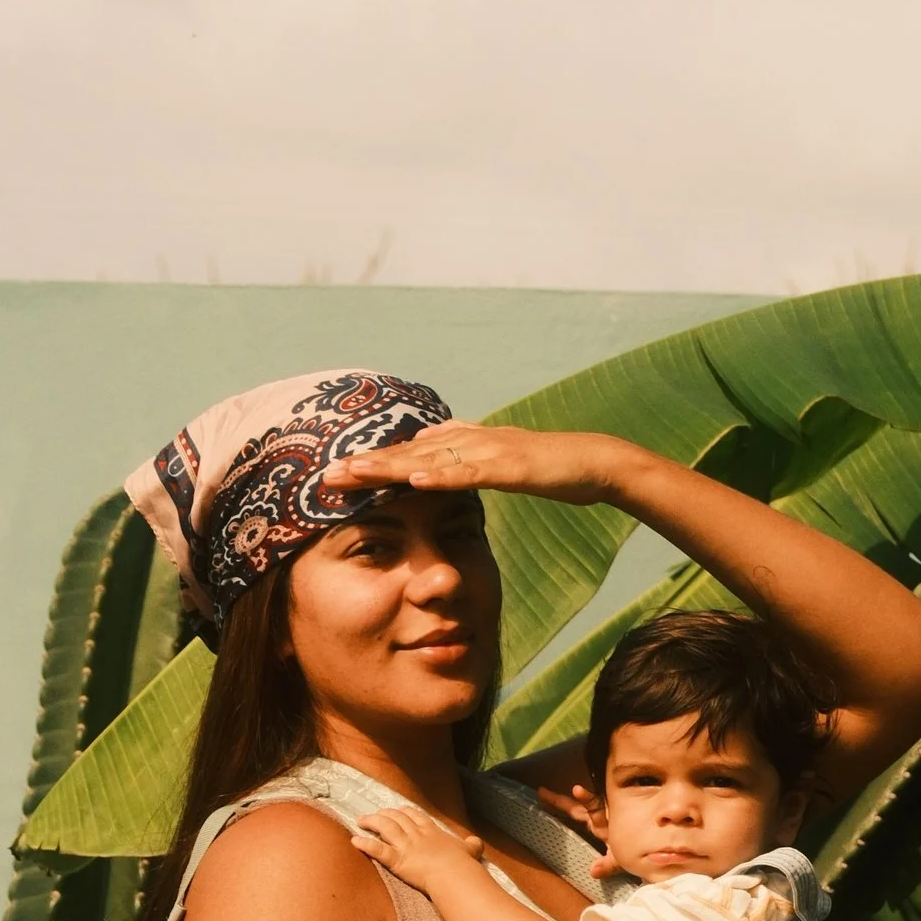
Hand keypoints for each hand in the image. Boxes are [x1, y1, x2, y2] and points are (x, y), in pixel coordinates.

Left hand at [341, 420, 642, 507]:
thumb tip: (433, 466)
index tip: (336, 477)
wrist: (594, 462)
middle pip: (409, 453)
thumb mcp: (498, 467)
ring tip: (355, 474)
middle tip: (326, 476)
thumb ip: (466, 464)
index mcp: (464, 443)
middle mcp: (470, 440)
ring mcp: (489, 450)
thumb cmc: (549, 468)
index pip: (409, 455)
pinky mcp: (509, 465)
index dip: (372, 465)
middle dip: (367, 465)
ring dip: (391, 467)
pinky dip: (440, 475)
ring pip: (430, 458)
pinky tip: (414, 480)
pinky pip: (469, 472)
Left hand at [348, 804, 485, 893]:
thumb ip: (472, 845)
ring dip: (371, 821)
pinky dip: (364, 844)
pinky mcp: (397, 860)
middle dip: (384, 813)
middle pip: (397, 817)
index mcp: (432, 831)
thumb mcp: (470, 851)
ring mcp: (406, 846)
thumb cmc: (462, 864)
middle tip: (375, 814)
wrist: (454, 874)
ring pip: (384, 827)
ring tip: (361, 820)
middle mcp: (416, 834)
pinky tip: (354, 841)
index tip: (397, 809)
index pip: (415, 815)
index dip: (404, 811)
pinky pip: (377, 849)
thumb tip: (477, 842)